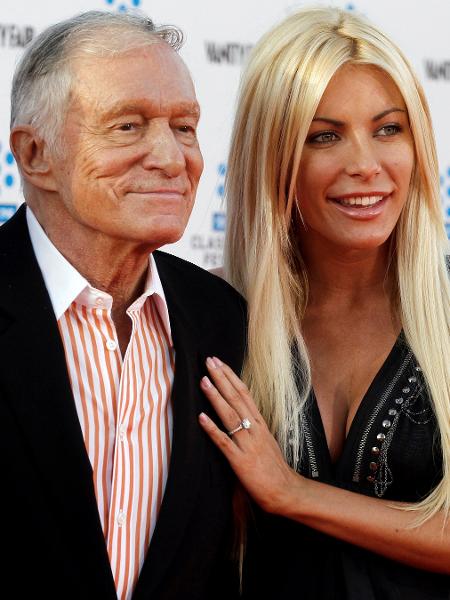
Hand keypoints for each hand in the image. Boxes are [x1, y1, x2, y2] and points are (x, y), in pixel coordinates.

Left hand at [199, 356, 300, 514]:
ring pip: (230, 415)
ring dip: (216, 397)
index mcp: (260, 424)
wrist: (286, 491)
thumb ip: (252, 428)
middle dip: (222, 378)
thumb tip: (239, 416)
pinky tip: (201, 418)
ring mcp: (248, 444)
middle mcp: (254, 429)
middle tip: (209, 361)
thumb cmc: (274, 468)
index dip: (231, 377)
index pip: (244, 394)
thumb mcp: (265, 441)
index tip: (219, 363)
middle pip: (237, 398)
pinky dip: (212, 429)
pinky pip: (224, 442)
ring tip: (204, 381)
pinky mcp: (240, 461)